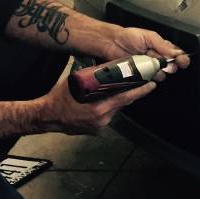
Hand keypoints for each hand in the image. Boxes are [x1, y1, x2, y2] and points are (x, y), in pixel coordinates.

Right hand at [34, 66, 159, 135]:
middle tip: (139, 83)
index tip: (152, 84)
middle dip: (130, 93)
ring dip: (117, 101)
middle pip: (122, 103)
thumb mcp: (78, 83)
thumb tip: (109, 68)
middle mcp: (103, 118)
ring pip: (115, 110)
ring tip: (116, 90)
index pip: (126, 97)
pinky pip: (107, 116)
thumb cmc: (60, 97)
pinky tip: (101, 102)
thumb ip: (95, 78)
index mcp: (100, 106)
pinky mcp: (96, 130)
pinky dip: (107, 108)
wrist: (47, 116)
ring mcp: (100, 125)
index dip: (140, 90)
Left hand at [89, 24, 190, 79]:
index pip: (177, 55)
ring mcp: (149, 68)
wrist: (111, 43)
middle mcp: (157, 58)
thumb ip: (163, 45)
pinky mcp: (141, 76)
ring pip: (162, 75)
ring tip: (151, 66)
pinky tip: (145, 73)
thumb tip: (176, 53)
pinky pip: (149, 80)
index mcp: (162, 47)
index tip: (182, 61)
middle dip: (171, 66)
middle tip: (166, 64)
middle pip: (172, 66)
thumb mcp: (149, 37)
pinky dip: (149, 78)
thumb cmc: (128, 37)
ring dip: (159, 72)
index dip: (181, 59)